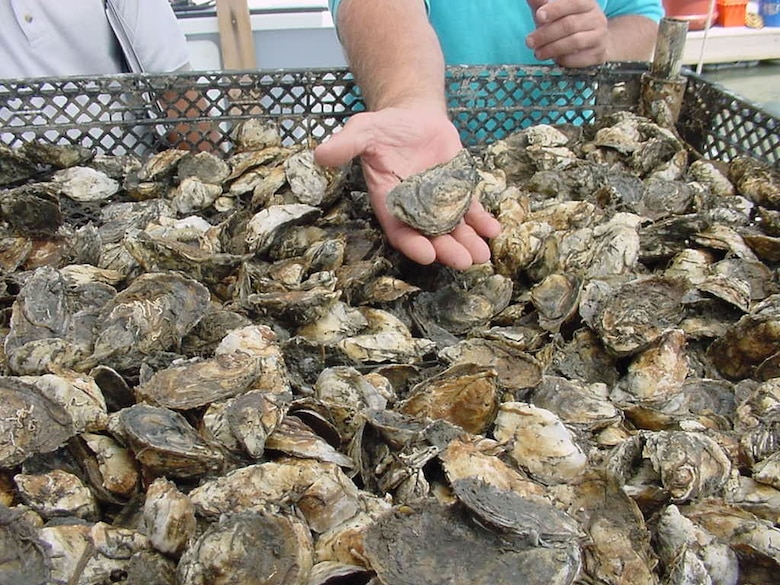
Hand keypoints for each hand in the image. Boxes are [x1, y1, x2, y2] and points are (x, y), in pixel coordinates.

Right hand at [313, 105, 501, 269]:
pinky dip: (483, 221)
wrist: (414, 116)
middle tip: (465, 261)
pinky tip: (494, 231)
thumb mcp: (363, 131)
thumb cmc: (386, 127)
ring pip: (454, 228)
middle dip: (448, 249)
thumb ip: (346, 145)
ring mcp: (439, 202)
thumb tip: (319, 154)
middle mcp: (414, 209)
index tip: (427, 254)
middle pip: (431, 235)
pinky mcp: (458, 191)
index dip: (413, 244)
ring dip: (469, 242)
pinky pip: (472, 210)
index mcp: (390, 202)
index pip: (400, 230)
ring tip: (483, 255)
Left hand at [525, 0, 609, 67]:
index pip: (573, 2)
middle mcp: (596, 17)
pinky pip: (578, 58)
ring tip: (538, 53)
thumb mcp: (555, 12)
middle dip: (546, 34)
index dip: (555, 9)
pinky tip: (553, 59)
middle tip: (529, 42)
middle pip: (569, 24)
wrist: (594, 42)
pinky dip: (563, 59)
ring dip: (552, 49)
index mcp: (586, 3)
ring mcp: (599, 36)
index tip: (538, 16)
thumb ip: (542, 4)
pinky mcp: (597, 53)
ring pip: (574, 42)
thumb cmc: (569, 23)